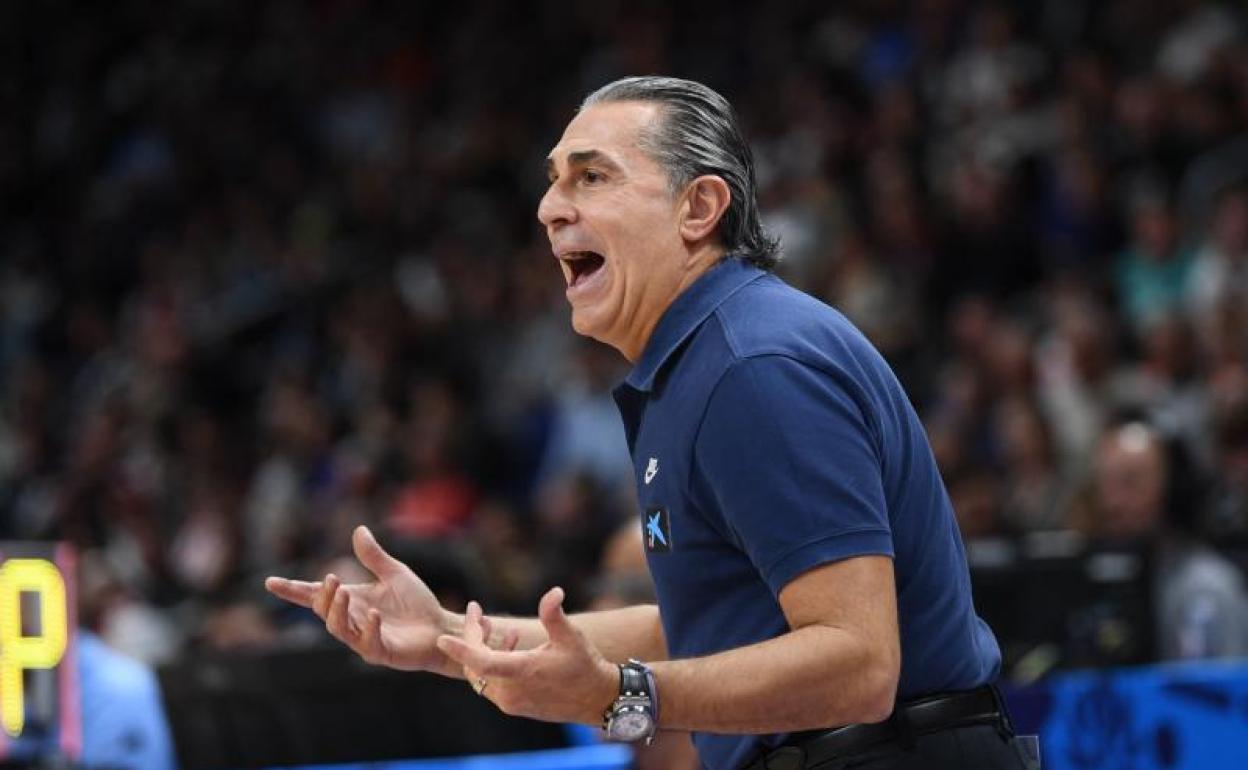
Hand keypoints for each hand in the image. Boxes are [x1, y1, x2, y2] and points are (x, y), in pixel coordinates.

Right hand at [265, 525, 451, 672]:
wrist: (440, 627)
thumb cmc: (417, 604)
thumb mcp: (395, 574)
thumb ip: (374, 557)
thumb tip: (358, 530)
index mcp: (352, 601)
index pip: (315, 596)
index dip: (292, 590)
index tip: (270, 582)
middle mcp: (353, 621)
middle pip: (324, 611)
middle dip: (322, 596)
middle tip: (332, 578)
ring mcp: (365, 639)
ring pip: (339, 629)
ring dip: (338, 611)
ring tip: (343, 591)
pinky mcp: (382, 653)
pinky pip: (368, 643)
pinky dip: (369, 628)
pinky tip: (374, 614)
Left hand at [437, 586, 617, 725]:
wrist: (598, 699)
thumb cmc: (586, 666)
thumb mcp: (571, 637)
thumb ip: (555, 615)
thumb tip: (554, 591)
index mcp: (521, 673)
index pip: (480, 662)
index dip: (460, 649)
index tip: (443, 638)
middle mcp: (511, 692)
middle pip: (476, 666)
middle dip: (472, 639)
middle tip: (478, 614)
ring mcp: (512, 702)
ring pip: (482, 676)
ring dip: (483, 651)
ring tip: (498, 628)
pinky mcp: (516, 706)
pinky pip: (493, 685)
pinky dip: (494, 665)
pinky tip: (511, 646)